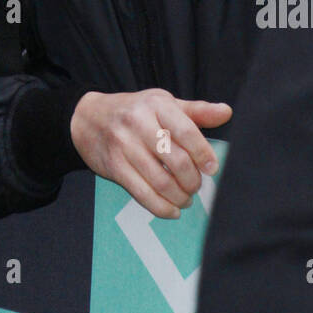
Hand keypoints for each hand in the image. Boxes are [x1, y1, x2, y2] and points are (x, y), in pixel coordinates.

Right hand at [70, 87, 231, 217]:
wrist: (87, 118)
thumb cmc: (133, 111)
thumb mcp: (162, 103)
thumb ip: (196, 111)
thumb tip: (226, 112)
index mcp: (156, 104)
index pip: (186, 131)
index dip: (203, 153)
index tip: (212, 168)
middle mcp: (139, 122)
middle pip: (175, 159)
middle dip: (192, 180)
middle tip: (196, 185)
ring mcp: (124, 145)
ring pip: (160, 180)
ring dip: (179, 197)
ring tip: (186, 199)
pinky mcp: (114, 167)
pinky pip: (142, 194)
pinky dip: (161, 208)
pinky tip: (172, 210)